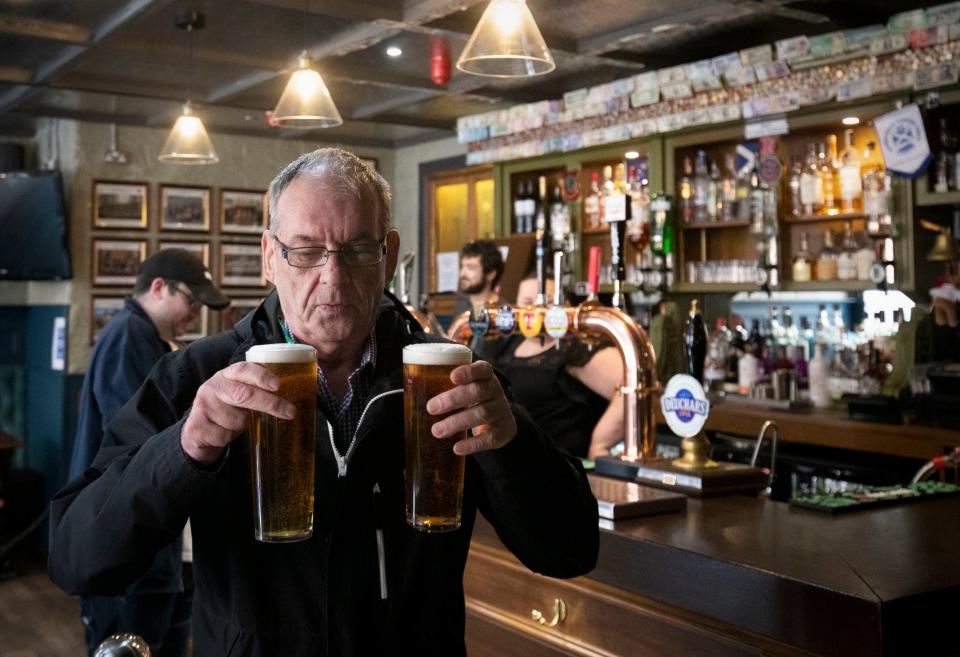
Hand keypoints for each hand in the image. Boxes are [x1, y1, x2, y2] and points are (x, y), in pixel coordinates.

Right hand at [181, 362, 295, 463]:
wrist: (197, 431)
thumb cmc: (228, 409)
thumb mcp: (240, 395)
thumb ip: (257, 392)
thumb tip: (292, 400)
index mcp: (227, 375)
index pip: (243, 369)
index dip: (261, 376)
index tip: (278, 385)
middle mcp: (213, 386)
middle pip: (244, 394)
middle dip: (270, 403)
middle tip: (290, 411)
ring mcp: (202, 405)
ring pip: (236, 420)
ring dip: (243, 426)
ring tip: (237, 424)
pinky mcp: (197, 425)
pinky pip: (224, 436)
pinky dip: (229, 438)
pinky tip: (222, 433)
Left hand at [426, 360, 516, 455]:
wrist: (499, 420)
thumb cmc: (473, 399)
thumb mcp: (466, 387)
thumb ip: (447, 385)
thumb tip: (411, 390)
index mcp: (486, 376)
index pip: (482, 369)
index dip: (468, 372)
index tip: (452, 377)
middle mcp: (496, 391)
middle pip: (478, 392)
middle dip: (453, 399)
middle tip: (431, 408)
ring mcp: (502, 411)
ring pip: (482, 414)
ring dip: (456, 422)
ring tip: (436, 431)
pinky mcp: (504, 431)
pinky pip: (489, 438)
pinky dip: (472, 444)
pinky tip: (457, 448)